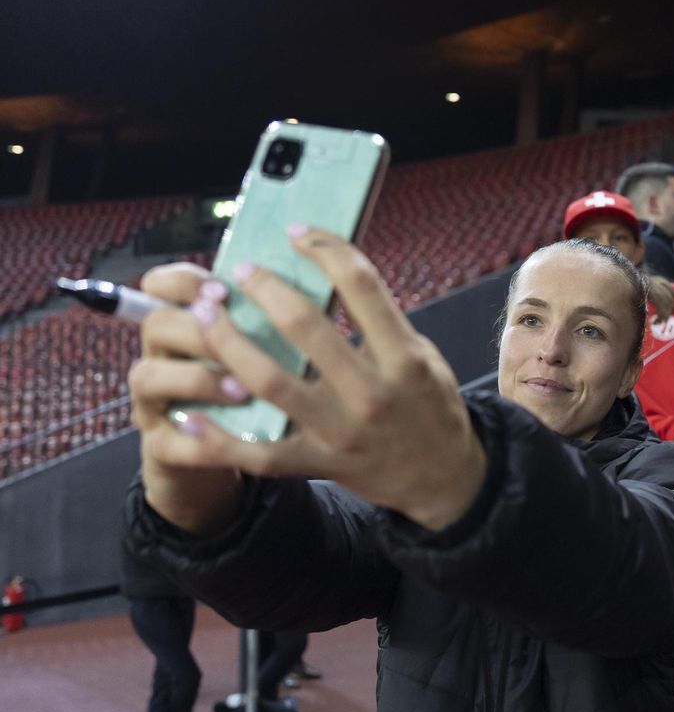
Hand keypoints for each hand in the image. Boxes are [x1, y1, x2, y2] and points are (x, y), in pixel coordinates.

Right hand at [129, 263, 246, 535]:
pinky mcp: (161, 446)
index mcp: (184, 325)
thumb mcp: (258, 353)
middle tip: (238, 333)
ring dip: (196, 378)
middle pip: (157, 325)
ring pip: (149, 376)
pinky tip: (230, 437)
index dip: (184, 281)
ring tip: (243, 388)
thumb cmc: (249, 391)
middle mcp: (161, 357)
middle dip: (198, 327)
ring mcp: (155, 403)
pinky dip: (198, 440)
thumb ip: (268, 324)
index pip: (161, 285)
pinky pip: (170, 441)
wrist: (224, 454)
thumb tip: (308, 290)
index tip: (225, 288)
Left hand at [131, 227, 485, 534]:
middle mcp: (371, 392)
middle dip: (264, 288)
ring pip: (269, 380)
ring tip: (206, 315)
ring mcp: (341, 431)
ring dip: (228, 342)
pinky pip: (259, 453)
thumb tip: (329, 277)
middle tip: (241, 271)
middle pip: (304, 325)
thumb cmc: (432, 408)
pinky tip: (190, 413)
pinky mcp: (320, 464)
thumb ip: (383, 324)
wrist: (444, 479)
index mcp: (404, 357)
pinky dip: (219, 437)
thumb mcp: (425, 357)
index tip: (298, 232)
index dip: (325, 248)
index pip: (361, 285)